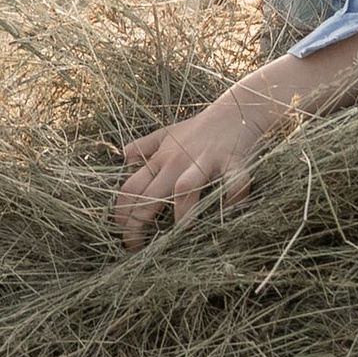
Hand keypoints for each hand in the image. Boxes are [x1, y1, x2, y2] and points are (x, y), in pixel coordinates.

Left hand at [116, 69, 297, 244]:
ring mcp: (206, 161)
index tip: (124, 235)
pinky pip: (234, 184)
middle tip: (138, 247)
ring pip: (185, 190)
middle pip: (149, 194)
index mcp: (160, 158)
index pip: (130, 188)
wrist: (236, 109)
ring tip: (182, 237)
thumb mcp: (165, 133)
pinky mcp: (234, 162)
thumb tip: (123, 160)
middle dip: (138, 225)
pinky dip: (234, 201)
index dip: (121, 215)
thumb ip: (143, 147)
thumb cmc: (199, 128)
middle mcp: (178, 161)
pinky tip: (232, 215)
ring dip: (182, 216)